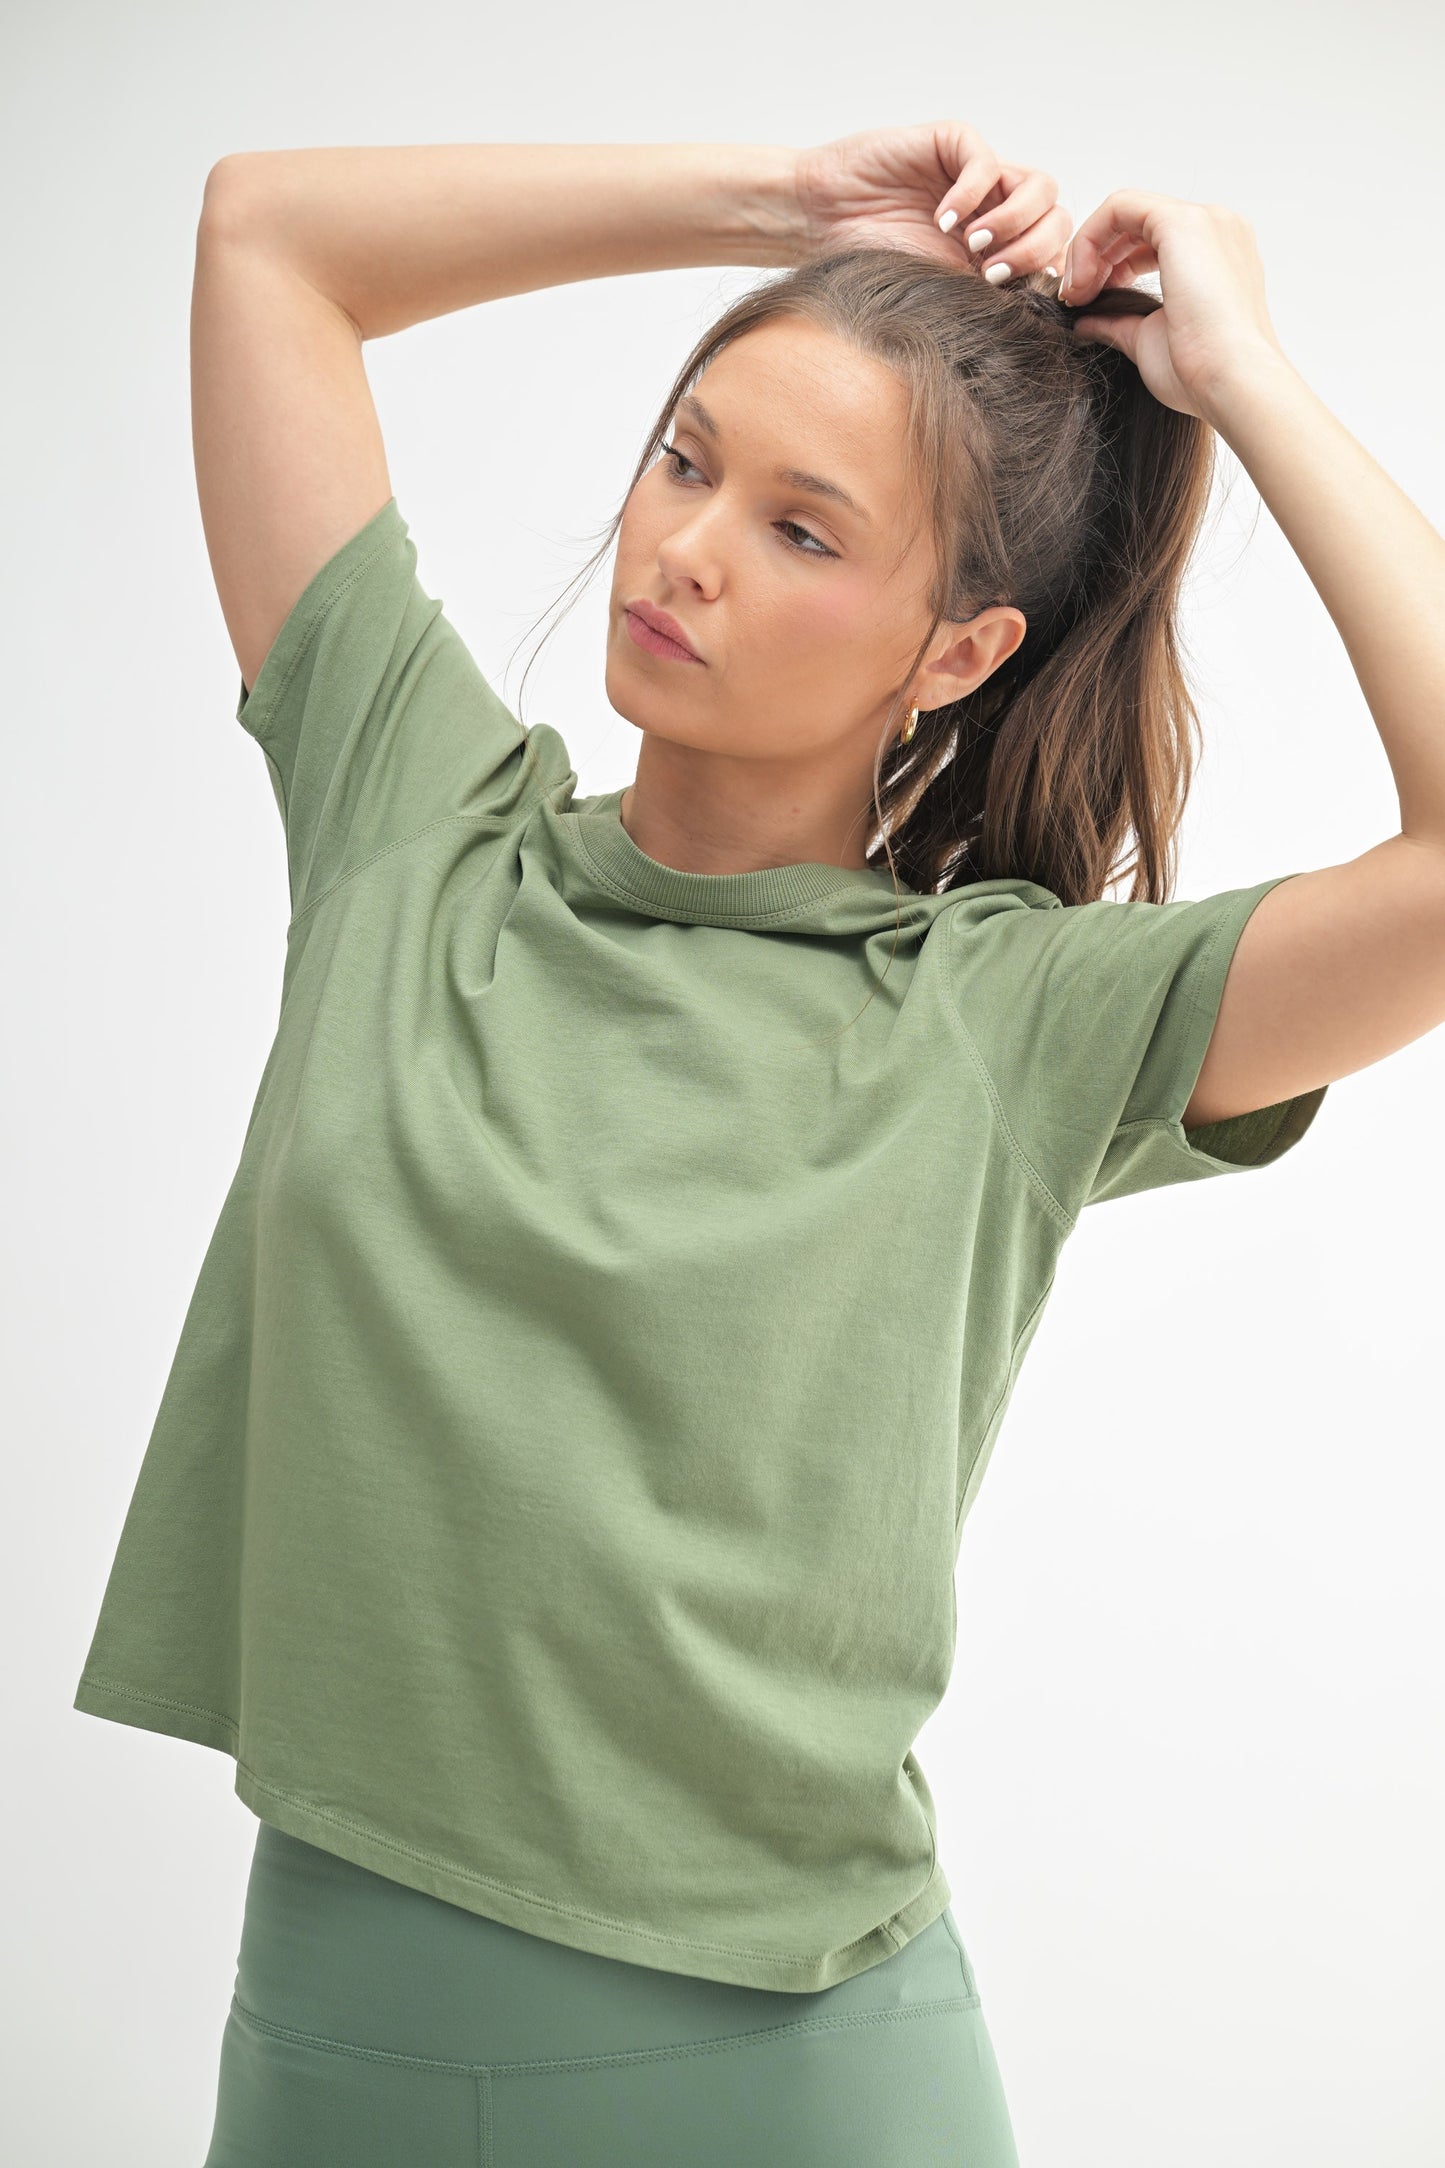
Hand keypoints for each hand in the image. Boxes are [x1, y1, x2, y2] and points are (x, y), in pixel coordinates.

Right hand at [793, 121, 1068, 284]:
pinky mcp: (954, 145)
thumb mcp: (941, 290)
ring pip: (1039, 186)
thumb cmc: (872, 262)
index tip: (1014, 296)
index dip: (1045, 271)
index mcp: (1001, 247)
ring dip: (1014, 221)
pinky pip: (988, 161)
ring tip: (973, 244)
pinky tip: (942, 219)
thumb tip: (1037, 314)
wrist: (823, 224)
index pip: (1054, 251)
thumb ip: (988, 295)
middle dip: (1033, 249)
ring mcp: (980, 176)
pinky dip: (973, 194)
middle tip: (991, 272)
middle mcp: (998, 209)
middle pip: (1056, 217)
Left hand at [1062, 191, 1290, 419]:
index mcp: (1215, 256)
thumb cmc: (1199, 374)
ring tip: (1076, 294)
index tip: (1085, 302)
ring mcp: (1204, 220)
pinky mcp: (1183, 222)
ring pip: (1126, 209)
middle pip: (1137, 222)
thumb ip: (1119, 324)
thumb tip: (1084, 324)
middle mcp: (1215, 229)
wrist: (1229, 384)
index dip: (1110, 264)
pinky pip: (1120, 207)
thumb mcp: (1149, 342)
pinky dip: (1090, 238)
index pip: (1150, 240)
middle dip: (1095, 256)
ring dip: (1089, 248)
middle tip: (1074, 299)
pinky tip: (1082, 281)